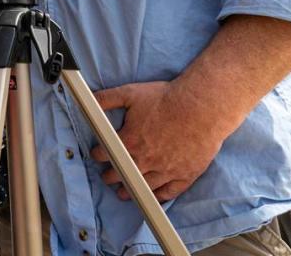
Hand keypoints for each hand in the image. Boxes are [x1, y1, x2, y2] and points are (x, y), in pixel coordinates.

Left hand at [91, 81, 226, 201]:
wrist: (201, 107)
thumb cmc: (167, 99)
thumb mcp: (131, 93)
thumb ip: (106, 99)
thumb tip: (89, 101)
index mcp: (129, 142)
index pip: (105, 154)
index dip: (98, 154)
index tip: (98, 154)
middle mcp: (145, 161)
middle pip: (120, 175)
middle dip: (110, 176)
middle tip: (107, 176)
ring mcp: (165, 170)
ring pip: (141, 187)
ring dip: (129, 191)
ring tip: (123, 192)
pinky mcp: (184, 175)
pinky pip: (168, 193)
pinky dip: (158, 197)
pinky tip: (151, 197)